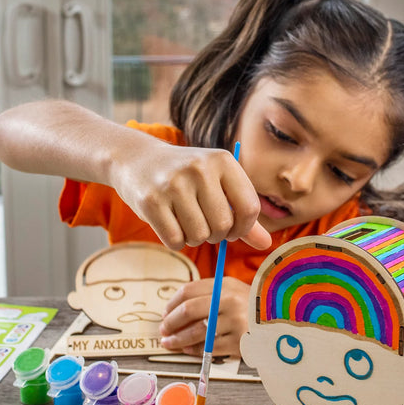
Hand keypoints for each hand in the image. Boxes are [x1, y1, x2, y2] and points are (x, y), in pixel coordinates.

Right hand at [114, 141, 270, 250]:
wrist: (137, 159)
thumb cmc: (186, 177)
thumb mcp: (217, 185)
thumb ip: (243, 214)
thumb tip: (267, 244)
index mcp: (223, 161)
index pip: (250, 208)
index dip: (243, 228)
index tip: (231, 229)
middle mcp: (200, 168)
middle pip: (223, 226)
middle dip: (215, 235)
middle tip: (203, 224)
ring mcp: (173, 184)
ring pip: (199, 236)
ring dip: (194, 238)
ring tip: (185, 221)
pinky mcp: (151, 201)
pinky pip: (175, 240)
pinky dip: (175, 241)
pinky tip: (169, 224)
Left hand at [158, 277, 250, 357]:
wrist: (280, 322)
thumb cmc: (250, 307)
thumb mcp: (233, 291)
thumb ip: (208, 294)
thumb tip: (176, 308)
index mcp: (225, 285)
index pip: (189, 290)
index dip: (172, 303)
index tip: (165, 313)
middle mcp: (230, 301)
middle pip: (189, 310)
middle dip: (171, 322)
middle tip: (163, 329)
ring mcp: (235, 322)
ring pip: (197, 332)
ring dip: (178, 339)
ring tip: (169, 342)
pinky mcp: (239, 342)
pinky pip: (209, 347)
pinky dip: (193, 349)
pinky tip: (187, 349)